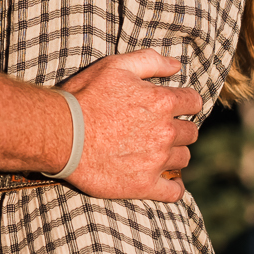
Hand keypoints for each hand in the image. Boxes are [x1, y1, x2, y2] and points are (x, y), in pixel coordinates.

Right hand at [62, 51, 200, 201]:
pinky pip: (173, 192)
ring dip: (174, 154)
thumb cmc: (84, 97)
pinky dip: (174, 187)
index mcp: (161, 102)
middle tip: (160, 129)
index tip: (175, 106)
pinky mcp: (143, 185)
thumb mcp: (114, 67)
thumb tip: (176, 65)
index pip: (193, 102)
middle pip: (190, 132)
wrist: (60, 134)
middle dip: (179, 129)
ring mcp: (156, 160)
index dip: (185, 102)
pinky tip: (168, 181)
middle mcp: (165, 132)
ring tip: (156, 151)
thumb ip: (150, 61)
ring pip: (183, 159)